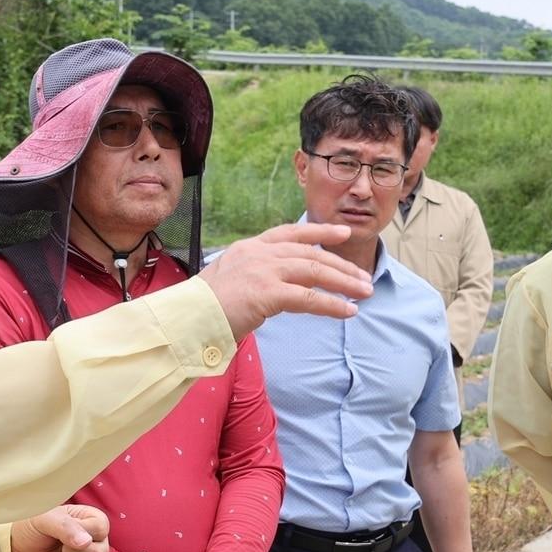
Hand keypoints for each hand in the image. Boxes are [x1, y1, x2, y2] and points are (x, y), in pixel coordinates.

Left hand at [10, 504, 108, 551]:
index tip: (62, 529)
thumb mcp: (45, 518)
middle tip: (58, 546)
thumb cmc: (33, 529)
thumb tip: (85, 542)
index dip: (80, 531)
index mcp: (94, 525)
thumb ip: (66, 526)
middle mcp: (96, 549)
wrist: (13, 550)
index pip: (101, 529)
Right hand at [199, 223, 373, 339]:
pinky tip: (348, 312)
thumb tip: (281, 288)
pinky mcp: (267, 293)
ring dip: (345, 283)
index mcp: (249, 247)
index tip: (343, 232)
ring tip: (365, 292)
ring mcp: (263, 271)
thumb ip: (256, 277)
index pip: (290, 233)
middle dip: (341, 265)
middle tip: (364, 277)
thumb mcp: (232, 281)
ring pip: (315, 272)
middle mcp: (258, 253)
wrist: (186, 319)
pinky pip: (309, 298)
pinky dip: (332, 305)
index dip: (320, 232)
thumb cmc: (205, 308)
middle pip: (311, 253)